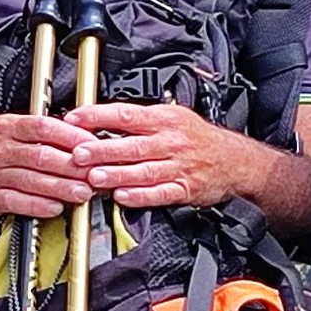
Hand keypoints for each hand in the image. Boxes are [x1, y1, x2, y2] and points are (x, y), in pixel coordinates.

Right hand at [0, 113, 91, 219]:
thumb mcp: (7, 127)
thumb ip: (39, 132)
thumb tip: (79, 137)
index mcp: (7, 126)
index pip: (44, 128)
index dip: (71, 137)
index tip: (92, 145)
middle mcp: (0, 149)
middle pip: (42, 156)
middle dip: (73, 166)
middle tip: (95, 173)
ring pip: (32, 180)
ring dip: (62, 187)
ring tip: (84, 192)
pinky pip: (16, 201)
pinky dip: (38, 205)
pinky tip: (55, 207)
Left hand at [67, 101, 249, 208]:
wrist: (235, 160)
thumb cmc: (197, 138)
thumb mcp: (171, 117)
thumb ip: (137, 120)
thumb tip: (98, 119)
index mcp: (163, 119)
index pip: (126, 114)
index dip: (98, 116)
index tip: (75, 119)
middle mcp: (170, 141)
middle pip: (132, 144)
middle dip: (103, 150)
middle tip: (79, 154)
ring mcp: (178, 166)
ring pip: (143, 170)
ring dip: (117, 174)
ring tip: (95, 178)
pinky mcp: (185, 188)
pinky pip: (160, 193)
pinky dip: (141, 196)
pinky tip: (123, 196)